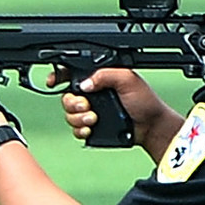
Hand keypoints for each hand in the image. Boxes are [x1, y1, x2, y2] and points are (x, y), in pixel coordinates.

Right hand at [61, 67, 181, 154]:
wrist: (150, 126)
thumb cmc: (144, 101)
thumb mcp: (127, 79)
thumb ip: (105, 75)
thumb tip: (84, 83)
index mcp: (98, 79)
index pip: (72, 74)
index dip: (59, 77)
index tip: (53, 82)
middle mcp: (92, 95)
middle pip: (66, 97)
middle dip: (72, 103)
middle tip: (87, 106)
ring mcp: (90, 112)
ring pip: (69, 114)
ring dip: (78, 117)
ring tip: (93, 119)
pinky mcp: (92, 128)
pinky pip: (76, 130)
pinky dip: (80, 130)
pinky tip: (90, 128)